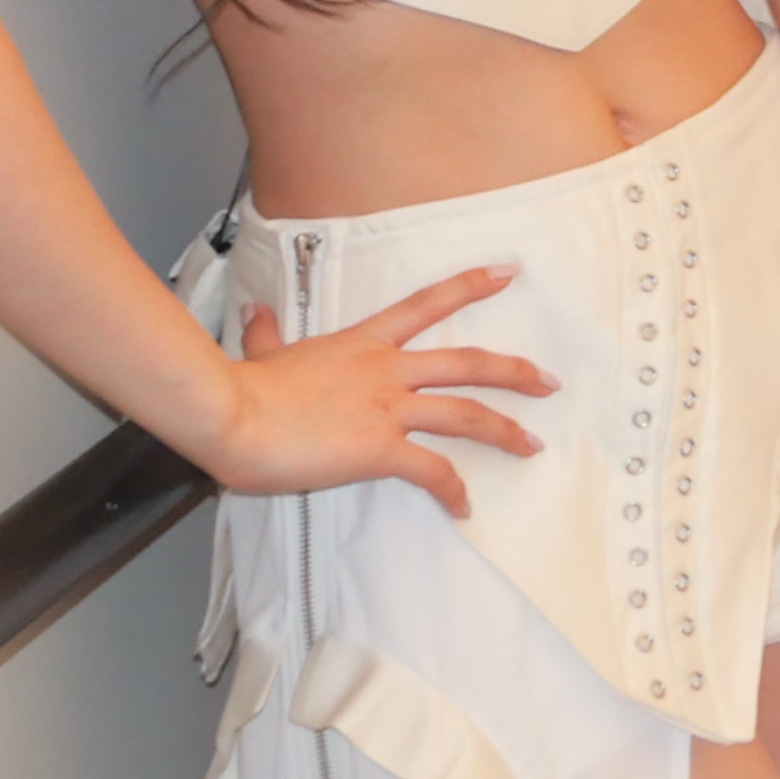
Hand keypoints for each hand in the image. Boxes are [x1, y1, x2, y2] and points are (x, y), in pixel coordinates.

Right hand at [207, 262, 555, 516]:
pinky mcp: (379, 448)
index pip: (426, 304)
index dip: (470, 285)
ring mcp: (387, 408)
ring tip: (531, 445)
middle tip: (548, 382)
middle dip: (514, 372)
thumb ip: (267, 332)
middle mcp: (386, 370)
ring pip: (465, 414)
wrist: (230, 415)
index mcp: (363, 344)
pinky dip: (453, 489)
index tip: (507, 272)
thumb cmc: (241, 390)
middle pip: (467, 363)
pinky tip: (464, 506)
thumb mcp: (262, 352)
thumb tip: (256, 310)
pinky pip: (431, 471)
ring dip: (504, 430)